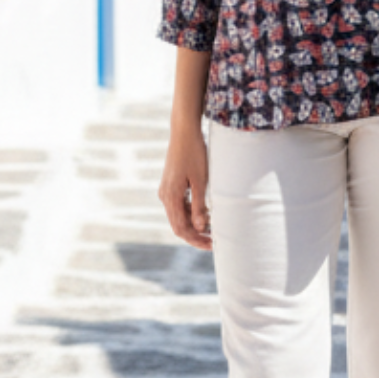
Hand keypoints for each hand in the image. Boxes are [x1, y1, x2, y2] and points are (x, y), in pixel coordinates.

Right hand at [159, 124, 211, 249]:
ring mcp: (166, 191)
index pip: (181, 228)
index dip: (196, 239)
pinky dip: (191, 214)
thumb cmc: (195, 154)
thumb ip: (198, 205)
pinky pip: (179, 206)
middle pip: (178, 225)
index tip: (211, 245)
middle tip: (213, 242)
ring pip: (179, 216)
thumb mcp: (200, 180)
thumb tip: (199, 228)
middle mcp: (165, 196)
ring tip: (212, 229)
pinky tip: (205, 215)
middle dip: (195, 236)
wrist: (184, 132)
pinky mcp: (171, 185)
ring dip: (193, 225)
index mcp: (171, 197)